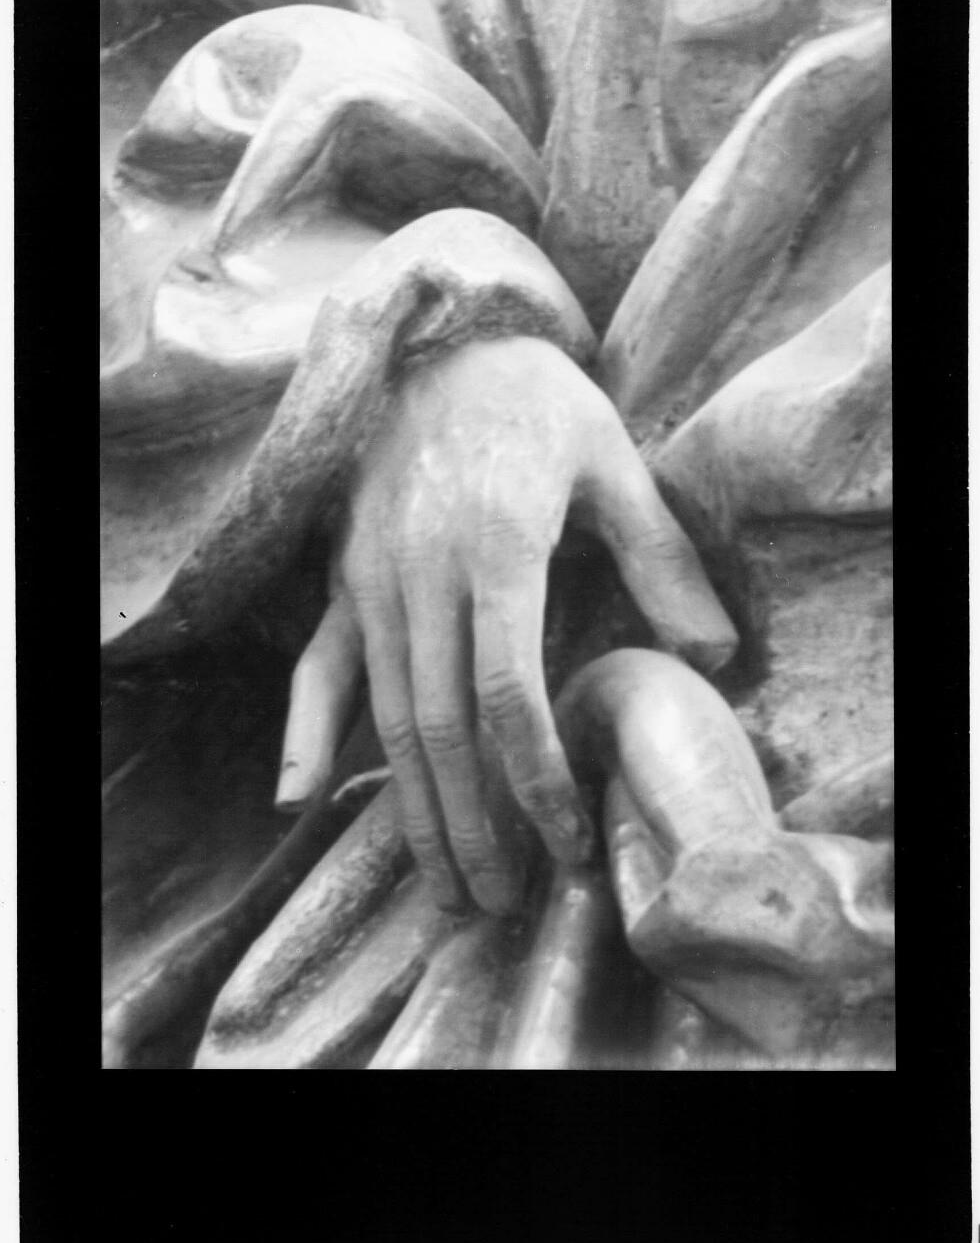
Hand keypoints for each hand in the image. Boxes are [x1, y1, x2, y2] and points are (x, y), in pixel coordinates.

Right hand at [276, 336, 737, 914]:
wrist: (441, 339)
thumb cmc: (536, 402)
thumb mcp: (612, 461)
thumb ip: (659, 557)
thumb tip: (714, 651)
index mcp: (494, 547)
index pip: (506, 692)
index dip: (534, 777)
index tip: (565, 841)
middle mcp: (420, 573)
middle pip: (439, 726)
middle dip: (471, 824)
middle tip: (497, 902)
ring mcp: (371, 579)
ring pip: (385, 714)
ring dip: (411, 807)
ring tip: (441, 885)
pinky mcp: (344, 577)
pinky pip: (320, 667)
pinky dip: (305, 733)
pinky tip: (297, 800)